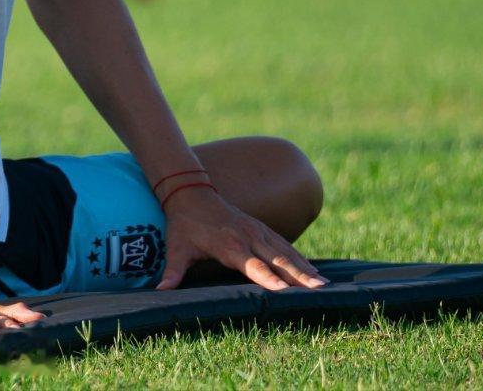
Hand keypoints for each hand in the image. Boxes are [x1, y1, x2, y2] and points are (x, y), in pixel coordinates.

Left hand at [156, 186, 326, 291]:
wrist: (191, 192)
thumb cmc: (184, 225)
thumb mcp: (176, 247)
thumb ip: (172, 270)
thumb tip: (160, 290)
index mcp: (229, 245)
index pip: (252, 265)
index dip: (267, 278)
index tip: (284, 291)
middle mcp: (247, 237)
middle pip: (277, 259)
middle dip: (297, 275)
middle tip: (318, 290)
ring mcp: (257, 230)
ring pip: (285, 250)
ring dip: (304, 267)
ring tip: (322, 283)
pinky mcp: (261, 228)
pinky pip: (283, 243)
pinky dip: (298, 256)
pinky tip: (312, 270)